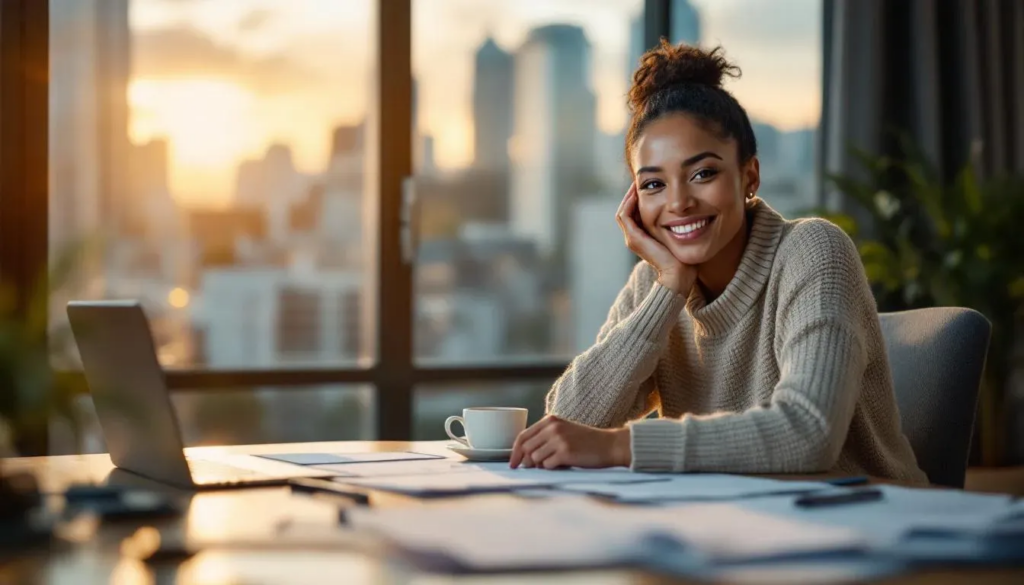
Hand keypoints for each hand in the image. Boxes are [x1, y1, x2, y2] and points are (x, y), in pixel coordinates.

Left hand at [509, 415, 631, 469]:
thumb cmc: (586, 442)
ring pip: (535, 458)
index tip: (513, 464)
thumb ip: (544, 439)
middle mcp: (552, 428)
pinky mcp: (565, 452)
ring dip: (541, 465)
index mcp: (550, 420)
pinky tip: (563, 464)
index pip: (523, 436)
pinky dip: (552, 468)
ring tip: (555, 463)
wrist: (609, 445)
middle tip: (536, 468)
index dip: (515, 452)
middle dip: (528, 461)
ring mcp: (559, 439)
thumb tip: (524, 459)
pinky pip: (547, 465)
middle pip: (526, 448)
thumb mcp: (563, 432)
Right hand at [615, 183, 696, 294]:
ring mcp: (632, 239)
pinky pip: (625, 216)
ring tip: (639, 182)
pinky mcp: (634, 239)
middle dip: (634, 193)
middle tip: (643, 179)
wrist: (679, 274)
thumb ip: (676, 224)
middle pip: (628, 210)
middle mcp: (634, 237)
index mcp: (644, 236)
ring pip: (624, 211)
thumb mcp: (678, 235)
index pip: (636, 212)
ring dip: (629, 195)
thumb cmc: (683, 257)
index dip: (641, 196)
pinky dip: (629, 203)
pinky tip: (638, 192)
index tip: (652, 183)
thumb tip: (686, 208)